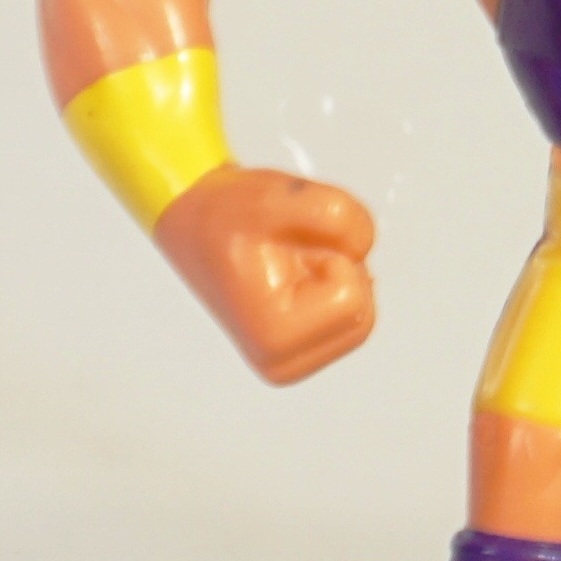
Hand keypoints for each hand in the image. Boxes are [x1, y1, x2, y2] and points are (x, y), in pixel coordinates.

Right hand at [150, 165, 375, 385]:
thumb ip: (335, 213)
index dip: (331, 261)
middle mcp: (282, 363)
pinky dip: (338, 283)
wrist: (197, 222)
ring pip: (362, 314)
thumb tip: (362, 247)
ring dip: (338, 275)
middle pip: (363, 314)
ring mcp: (293, 361)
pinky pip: (354, 313)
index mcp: (272, 339)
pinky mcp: (304, 352)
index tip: (289, 252)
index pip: (352, 299)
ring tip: (292, 262)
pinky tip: (300, 273)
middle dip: (338, 270)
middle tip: (291, 256)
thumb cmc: (227, 214)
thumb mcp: (277, 197)